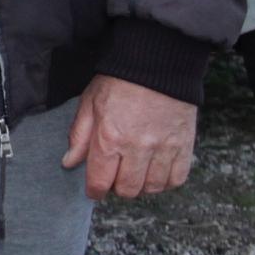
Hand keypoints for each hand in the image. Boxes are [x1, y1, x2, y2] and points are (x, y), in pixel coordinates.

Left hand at [62, 75, 198, 198]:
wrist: (156, 64)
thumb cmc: (119, 82)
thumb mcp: (89, 104)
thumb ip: (79, 136)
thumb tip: (69, 163)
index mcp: (109, 137)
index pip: (100, 181)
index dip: (95, 190)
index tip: (94, 189)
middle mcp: (137, 147)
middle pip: (128, 190)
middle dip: (118, 188)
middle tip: (116, 176)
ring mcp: (164, 148)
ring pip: (153, 188)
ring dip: (142, 185)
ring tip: (136, 172)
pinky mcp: (184, 145)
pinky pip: (177, 179)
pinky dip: (166, 181)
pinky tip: (156, 170)